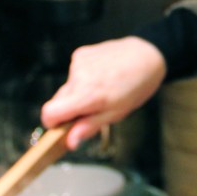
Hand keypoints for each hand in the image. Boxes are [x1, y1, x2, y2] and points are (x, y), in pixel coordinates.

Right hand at [39, 36, 165, 148]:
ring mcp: (78, 63)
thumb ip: (89, 127)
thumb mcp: (116, 114)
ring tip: (101, 90)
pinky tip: (101, 76)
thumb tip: (70, 142)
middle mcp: (79, 77)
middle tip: (92, 109)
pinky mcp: (80, 54)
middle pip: (58, 101)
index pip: (50, 112)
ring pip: (67, 87)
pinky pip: (74, 74)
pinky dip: (83, 78)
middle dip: (70, 109)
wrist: (146, 56)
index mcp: (87, 95)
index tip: (62, 127)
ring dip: (78, 93)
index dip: (52, 124)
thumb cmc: (136, 86)